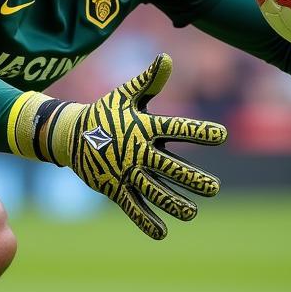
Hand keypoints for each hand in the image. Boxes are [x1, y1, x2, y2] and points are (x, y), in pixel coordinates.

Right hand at [9, 54, 226, 238]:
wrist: (69, 135)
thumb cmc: (105, 114)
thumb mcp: (125, 96)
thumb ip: (148, 81)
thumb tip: (165, 58)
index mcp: (144, 127)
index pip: (177, 128)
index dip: (199, 131)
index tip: (222, 135)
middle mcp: (137, 151)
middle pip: (169, 168)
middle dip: (192, 179)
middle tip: (213, 189)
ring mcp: (125, 171)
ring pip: (153, 192)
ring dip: (174, 203)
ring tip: (191, 212)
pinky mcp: (114, 187)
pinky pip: (132, 207)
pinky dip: (146, 221)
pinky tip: (162, 233)